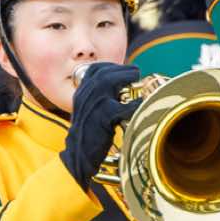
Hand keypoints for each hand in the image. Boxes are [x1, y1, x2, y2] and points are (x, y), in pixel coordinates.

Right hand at [60, 63, 139, 185]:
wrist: (79, 153)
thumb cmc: (88, 134)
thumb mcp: (89, 111)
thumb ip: (99, 99)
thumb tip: (120, 91)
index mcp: (81, 93)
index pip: (94, 70)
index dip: (110, 67)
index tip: (122, 68)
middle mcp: (85, 95)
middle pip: (104, 73)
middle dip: (122, 70)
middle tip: (135, 71)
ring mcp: (93, 105)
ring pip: (110, 82)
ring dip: (126, 78)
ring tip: (137, 80)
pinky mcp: (103, 118)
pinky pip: (122, 106)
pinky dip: (134, 103)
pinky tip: (140, 102)